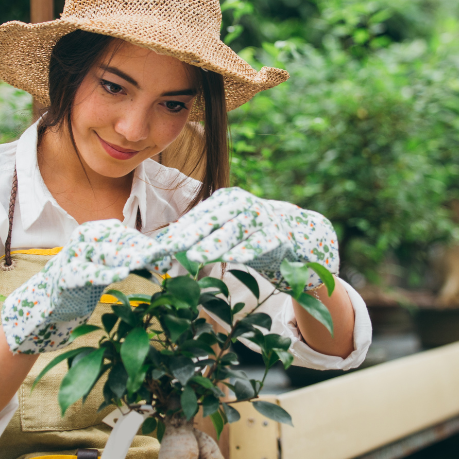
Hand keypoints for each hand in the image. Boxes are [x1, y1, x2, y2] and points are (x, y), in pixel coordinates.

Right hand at [0, 220, 156, 353]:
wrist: (50, 298)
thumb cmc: (85, 278)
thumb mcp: (109, 265)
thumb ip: (131, 259)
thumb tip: (166, 259)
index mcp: (96, 231)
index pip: (126, 235)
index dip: (148, 244)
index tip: (168, 254)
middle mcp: (84, 239)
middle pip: (118, 241)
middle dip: (142, 250)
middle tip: (163, 258)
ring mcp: (73, 255)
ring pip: (104, 253)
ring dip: (127, 257)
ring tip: (146, 261)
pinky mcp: (65, 275)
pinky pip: (86, 273)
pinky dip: (103, 273)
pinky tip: (120, 275)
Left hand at [154, 187, 339, 289]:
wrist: (296, 235)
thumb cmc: (251, 234)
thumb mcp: (226, 229)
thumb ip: (202, 235)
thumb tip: (166, 243)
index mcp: (227, 200)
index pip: (200, 216)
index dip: (180, 230)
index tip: (163, 245)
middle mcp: (243, 204)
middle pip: (214, 221)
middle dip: (192, 235)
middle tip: (172, 248)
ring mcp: (263, 217)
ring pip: (235, 232)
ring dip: (214, 244)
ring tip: (195, 256)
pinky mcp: (279, 234)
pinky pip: (261, 243)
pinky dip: (247, 250)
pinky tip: (234, 258)